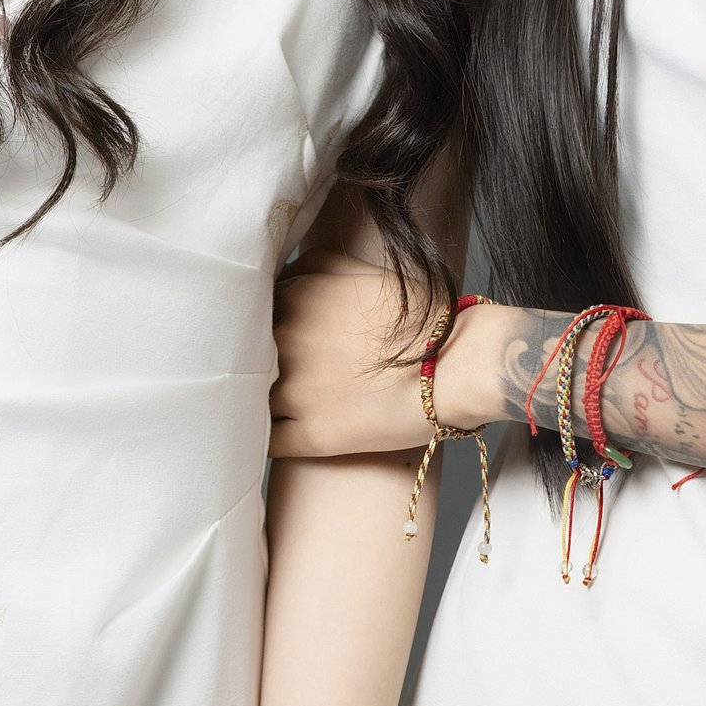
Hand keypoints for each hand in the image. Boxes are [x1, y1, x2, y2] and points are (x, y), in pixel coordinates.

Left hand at [269, 257, 512, 455]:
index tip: (275, 335)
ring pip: (251, 395)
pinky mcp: (311, 434)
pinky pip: (267, 440)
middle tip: (281, 369)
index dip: (263, 323)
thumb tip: (288, 270)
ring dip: (259, 398)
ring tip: (273, 403)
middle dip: (258, 359)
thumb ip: (316, 265)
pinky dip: (266, 436)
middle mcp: (286, 340)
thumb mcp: (363, 271)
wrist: (458, 364)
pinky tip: (277, 433)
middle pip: (248, 350)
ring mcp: (295, 390)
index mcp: (297, 296)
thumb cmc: (422, 317)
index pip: (253, 307)